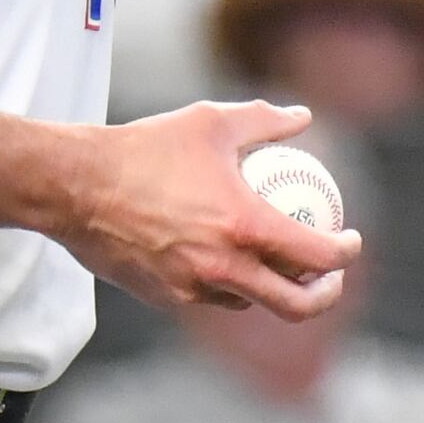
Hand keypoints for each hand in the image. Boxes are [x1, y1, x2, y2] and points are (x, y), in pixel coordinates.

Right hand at [41, 99, 359, 317]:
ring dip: (272, 289)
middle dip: (326, 293)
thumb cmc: (143, 149)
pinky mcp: (166, 298)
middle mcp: (225, 268)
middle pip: (297, 304)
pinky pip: (210, 298)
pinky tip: (223, 261)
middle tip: (328, 274)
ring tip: (274, 264)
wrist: (75, 187)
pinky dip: (227, 285)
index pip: (319, 255)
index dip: (345, 251)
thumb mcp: (210, 122)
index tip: (348, 238)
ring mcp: (194, 289)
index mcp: (246, 227)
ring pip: (251, 302)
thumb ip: (263, 121)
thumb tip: (303, 118)